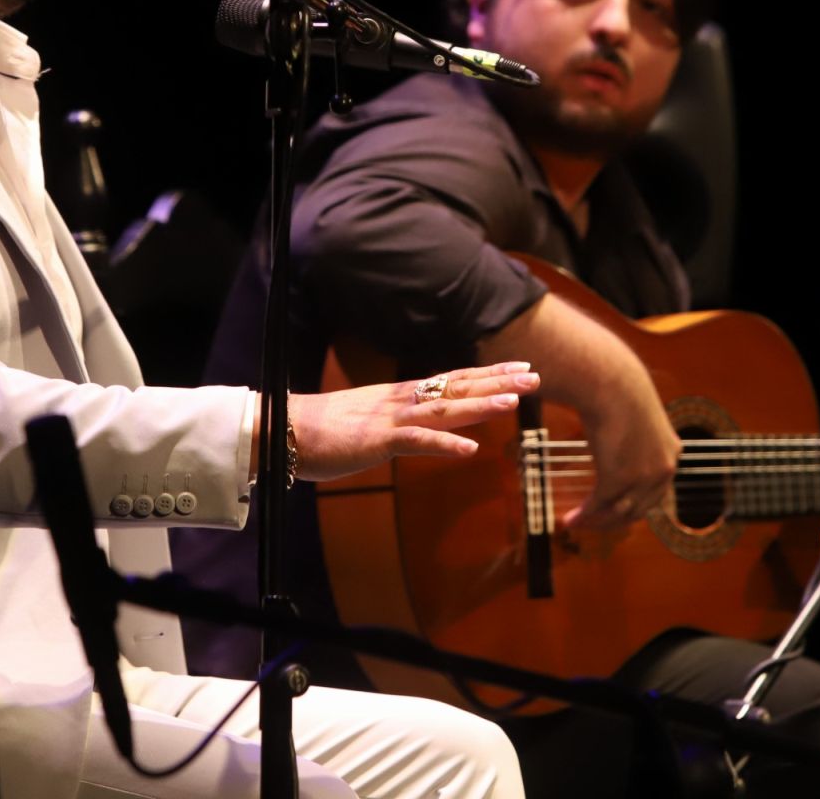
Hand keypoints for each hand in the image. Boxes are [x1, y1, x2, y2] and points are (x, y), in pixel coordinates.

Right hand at [289, 362, 538, 482]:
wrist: (284, 428)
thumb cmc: (322, 429)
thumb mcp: (368, 420)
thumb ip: (396, 421)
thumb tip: (417, 425)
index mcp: (401, 396)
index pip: (453, 380)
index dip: (488, 374)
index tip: (520, 368)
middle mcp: (402, 401)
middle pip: (457, 388)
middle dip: (497, 382)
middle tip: (535, 376)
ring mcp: (392, 419)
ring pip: (445, 410)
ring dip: (480, 405)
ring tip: (514, 402)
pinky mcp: (378, 440)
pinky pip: (417, 443)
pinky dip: (445, 445)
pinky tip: (471, 450)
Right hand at [564, 374, 679, 531]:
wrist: (610, 381)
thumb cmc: (617, 390)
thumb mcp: (634, 415)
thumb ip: (633, 433)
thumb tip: (619, 436)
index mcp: (672, 452)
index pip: (656, 490)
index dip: (634, 503)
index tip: (614, 508)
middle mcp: (664, 469)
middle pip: (639, 508)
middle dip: (612, 519)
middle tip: (591, 523)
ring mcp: (643, 477)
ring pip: (620, 512)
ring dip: (596, 522)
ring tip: (575, 523)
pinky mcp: (618, 479)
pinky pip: (598, 504)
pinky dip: (583, 515)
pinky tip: (568, 519)